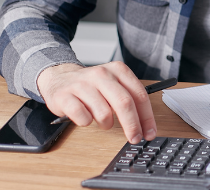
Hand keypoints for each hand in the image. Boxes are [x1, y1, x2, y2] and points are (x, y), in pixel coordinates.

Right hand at [37, 62, 156, 143]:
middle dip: (132, 125)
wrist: (59, 77)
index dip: (147, 117)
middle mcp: (101, 74)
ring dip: (106, 124)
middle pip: (124, 103)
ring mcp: (82, 84)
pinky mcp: (65, 96)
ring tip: (103, 121)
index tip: (149, 132)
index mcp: (118, 70)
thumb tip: (145, 125)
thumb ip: (130, 99)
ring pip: (104, 113)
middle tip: (135, 138)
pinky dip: (86, 122)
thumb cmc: (91, 86)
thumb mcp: (113, 84)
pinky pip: (82, 117)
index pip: (139, 95)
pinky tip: (85, 117)